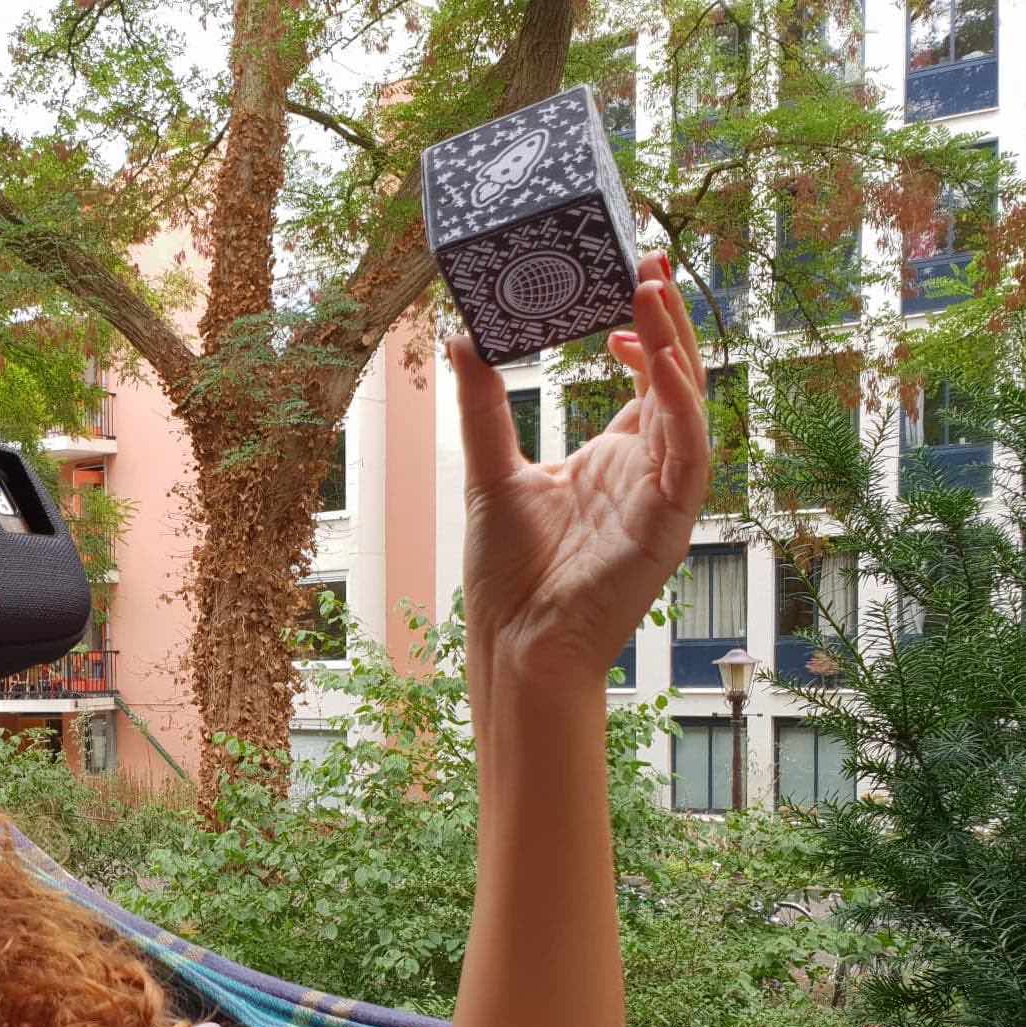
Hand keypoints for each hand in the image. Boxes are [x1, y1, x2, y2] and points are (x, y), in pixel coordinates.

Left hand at [449, 253, 710, 688]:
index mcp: (617, 458)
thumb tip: (462, 338)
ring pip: (689, 407)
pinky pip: (688, 457)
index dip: (646, 324)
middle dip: (668, 318)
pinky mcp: (668, 526)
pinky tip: (662, 366)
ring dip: (676, 348)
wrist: (516, 643)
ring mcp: (664, 497)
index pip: (649, 376)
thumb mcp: (491, 470)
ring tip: (652, 291)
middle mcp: (648, 471)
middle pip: (676, 379)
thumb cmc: (512, 573)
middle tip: (651, 258)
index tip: (629, 274)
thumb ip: (484, 405)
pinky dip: (680, 409)